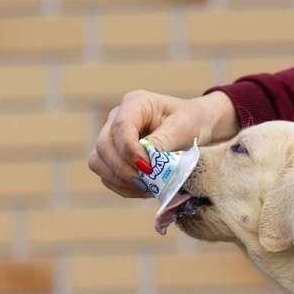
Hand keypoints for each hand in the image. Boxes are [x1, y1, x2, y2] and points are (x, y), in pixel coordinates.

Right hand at [87, 90, 238, 197]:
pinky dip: (122, 187)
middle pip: (103, 145)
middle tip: (147, 183)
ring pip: (98, 161)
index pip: (121, 127)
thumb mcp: (183, 127)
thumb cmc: (191, 122)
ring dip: (120, 180)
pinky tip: (144, 190)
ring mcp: (112, 137)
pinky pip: (106, 175)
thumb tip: (146, 161)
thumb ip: (163, 141)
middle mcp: (117, 118)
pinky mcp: (113, 156)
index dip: (130, 151)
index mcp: (135, 103)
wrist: (195, 127)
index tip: (148, 169)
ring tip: (147, 188)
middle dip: (123, 168)